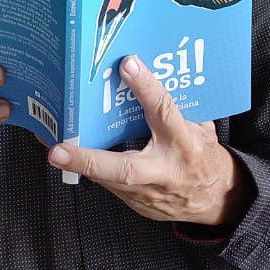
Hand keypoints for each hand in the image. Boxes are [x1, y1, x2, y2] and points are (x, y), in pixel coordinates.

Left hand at [48, 56, 252, 225]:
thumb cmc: (205, 156)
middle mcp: (164, 171)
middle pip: (124, 168)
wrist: (218, 201)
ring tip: (51, 144)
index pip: (163, 112)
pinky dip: (90, 169)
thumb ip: (178, 105)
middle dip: (89, 159)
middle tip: (58, 149)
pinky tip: (71, 156)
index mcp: (185, 144)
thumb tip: (147, 72)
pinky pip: (110, 185)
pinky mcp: (137, 205)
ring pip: (108, 180)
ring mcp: (149, 194)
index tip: (127, 65)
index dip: (146, 87)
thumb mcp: (201, 127)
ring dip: (78, 163)